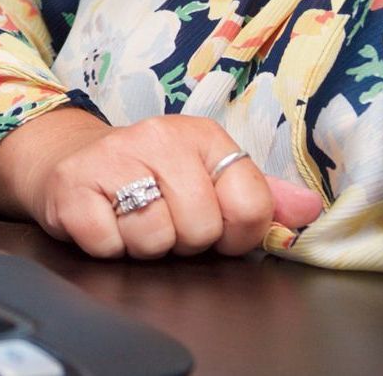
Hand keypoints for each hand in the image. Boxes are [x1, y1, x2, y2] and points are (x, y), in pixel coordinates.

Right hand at [0, 106, 323, 258]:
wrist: (75, 159)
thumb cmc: (152, 173)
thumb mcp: (207, 172)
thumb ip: (261, 194)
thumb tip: (309, 210)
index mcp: (203, 135)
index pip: (249, 204)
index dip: (235, 232)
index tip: (216, 224)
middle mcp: (160, 137)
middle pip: (201, 228)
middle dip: (185, 239)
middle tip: (166, 218)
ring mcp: (114, 159)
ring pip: (155, 239)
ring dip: (145, 245)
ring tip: (136, 219)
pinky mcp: (73, 187)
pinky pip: (108, 244)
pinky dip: (108, 247)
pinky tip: (107, 222)